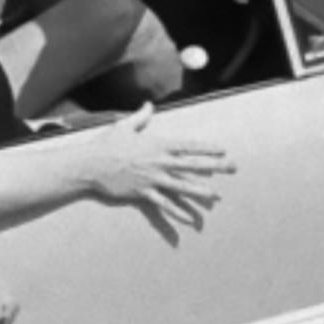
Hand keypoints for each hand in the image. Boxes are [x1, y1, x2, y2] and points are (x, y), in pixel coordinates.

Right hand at [83, 104, 230, 233]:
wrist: (90, 165)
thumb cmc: (106, 144)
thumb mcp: (124, 126)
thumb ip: (141, 117)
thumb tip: (148, 104)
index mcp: (157, 145)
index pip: (188, 146)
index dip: (207, 148)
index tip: (223, 150)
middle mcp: (159, 162)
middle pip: (192, 165)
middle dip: (215, 167)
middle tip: (233, 168)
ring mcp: (152, 179)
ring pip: (182, 186)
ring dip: (200, 191)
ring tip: (216, 196)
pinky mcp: (143, 193)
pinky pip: (164, 204)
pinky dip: (176, 212)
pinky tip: (188, 218)